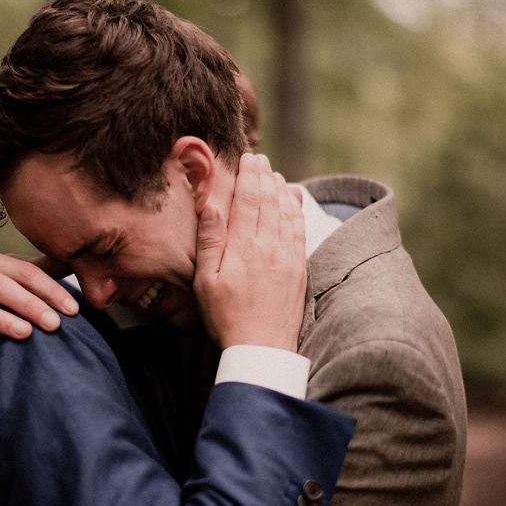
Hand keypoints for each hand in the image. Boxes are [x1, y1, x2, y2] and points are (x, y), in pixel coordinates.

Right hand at [193, 154, 305, 350]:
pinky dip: (296, 210)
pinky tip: (292, 201)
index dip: (248, 175)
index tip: (248, 157)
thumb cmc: (226, 317)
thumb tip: (210, 204)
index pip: (248, 200)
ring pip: (286, 212)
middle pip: (268, 200)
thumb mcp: (206, 281)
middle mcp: (269, 246)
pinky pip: (300, 230)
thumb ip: (210, 240)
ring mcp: (287, 256)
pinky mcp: (299, 268)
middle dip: (264, 175)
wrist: (262, 348)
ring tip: (274, 174)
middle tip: (260, 158)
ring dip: (280, 188)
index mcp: (244, 246)